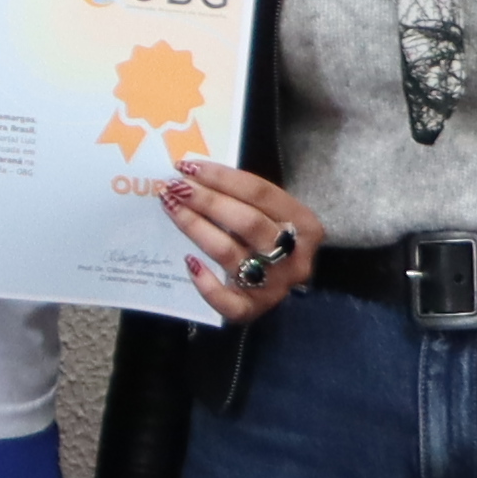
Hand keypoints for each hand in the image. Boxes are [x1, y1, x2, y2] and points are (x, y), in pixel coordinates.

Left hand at [163, 161, 313, 324]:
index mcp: (305, 225)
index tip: (188, 166)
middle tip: (175, 186)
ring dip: (196, 227)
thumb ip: (246, 198)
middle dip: (206, 200)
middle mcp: (294, 257)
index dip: (222, 177)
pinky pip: (227, 301)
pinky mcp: (253, 311)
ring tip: (172, 207)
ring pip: (230, 253)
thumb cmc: (270, 238)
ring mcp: (275, 287)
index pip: (261, 193)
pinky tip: (188, 262)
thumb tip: (195, 174)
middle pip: (247, 222)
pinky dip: (206, 283)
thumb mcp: (271, 214)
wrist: (284, 285)